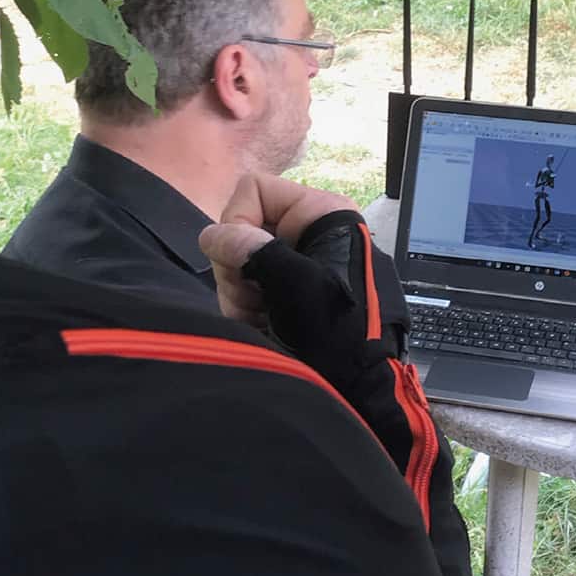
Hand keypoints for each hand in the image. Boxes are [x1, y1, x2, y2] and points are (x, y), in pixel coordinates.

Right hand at [198, 174, 358, 326]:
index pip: (253, 190)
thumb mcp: (300, 287)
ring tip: (265, 319)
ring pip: (238, 264)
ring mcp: (292, 264)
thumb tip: (211, 235)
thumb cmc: (344, 331)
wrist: (365, 385)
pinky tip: (264, 327)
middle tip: (257, 300)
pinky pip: (245, 290)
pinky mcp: (282, 292)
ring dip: (240, 296)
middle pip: (240, 229)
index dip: (238, 222)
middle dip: (238, 270)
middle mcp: (303, 232)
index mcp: (318, 213)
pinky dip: (246, 311)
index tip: (246, 261)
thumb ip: (253, 254)